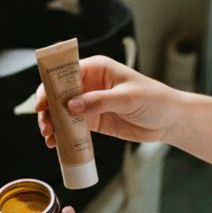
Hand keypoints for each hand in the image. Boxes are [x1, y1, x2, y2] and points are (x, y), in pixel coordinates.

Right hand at [36, 55, 184, 146]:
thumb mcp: (127, 98)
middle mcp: (90, 84)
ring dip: (53, 124)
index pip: (66, 74)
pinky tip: (56, 144)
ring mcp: (90, 103)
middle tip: (44, 126)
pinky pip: (73, 127)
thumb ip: (99, 102)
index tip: (41, 103)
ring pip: (63, 112)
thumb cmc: (154, 100)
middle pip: (59, 94)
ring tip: (48, 138)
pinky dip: (63, 135)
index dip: (50, 87)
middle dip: (48, 109)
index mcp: (97, 69)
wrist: (170, 120)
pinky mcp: (95, 121)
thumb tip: (71, 106)